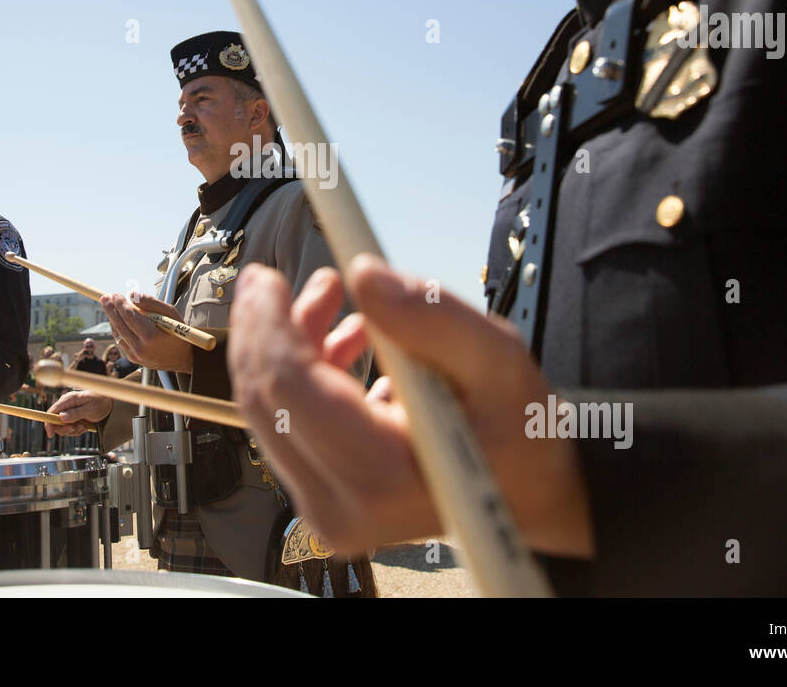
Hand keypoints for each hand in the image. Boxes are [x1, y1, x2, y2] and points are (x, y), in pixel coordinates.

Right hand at [44, 389, 112, 437]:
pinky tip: (85, 426)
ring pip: (63, 427)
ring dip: (73, 430)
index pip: (51, 412)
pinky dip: (77, 430)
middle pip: (56, 422)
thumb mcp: (90, 409)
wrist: (109, 403)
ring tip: (84, 425)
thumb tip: (61, 417)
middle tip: (76, 428)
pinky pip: (70, 428)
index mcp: (68, 400)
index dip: (49, 424)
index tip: (50, 434)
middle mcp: (66, 405)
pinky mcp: (73, 417)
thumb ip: (75, 413)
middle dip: (65, 429)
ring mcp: (69, 412)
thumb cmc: (101, 402)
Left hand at [100, 292, 192, 373]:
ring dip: (112, 318)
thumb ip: (151, 303)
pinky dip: (117, 328)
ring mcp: (135, 355)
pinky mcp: (132, 359)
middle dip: (110, 309)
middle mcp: (140, 348)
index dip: (120, 304)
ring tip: (109, 306)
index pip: (129, 316)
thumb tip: (132, 295)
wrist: (184, 358)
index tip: (115, 294)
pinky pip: (120, 341)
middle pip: (119, 324)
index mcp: (151, 336)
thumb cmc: (179, 332)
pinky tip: (117, 319)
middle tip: (104, 297)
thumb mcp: (171, 314)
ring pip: (117, 333)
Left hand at [227, 256, 593, 558]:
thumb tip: (365, 276)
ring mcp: (326, 510)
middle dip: (261, 328)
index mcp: (380, 477)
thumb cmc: (516, 434)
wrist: (525, 497)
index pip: (288, 390)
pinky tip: (344, 340)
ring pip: (270, 410)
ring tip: (329, 293)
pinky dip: (302, 373)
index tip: (268, 276)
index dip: (268, 324)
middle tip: (270, 276)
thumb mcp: (497, 362)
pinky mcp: (323, 499)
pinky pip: (289, 425)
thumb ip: (433, 317)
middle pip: (266, 400)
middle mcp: (340, 507)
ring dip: (284, 343)